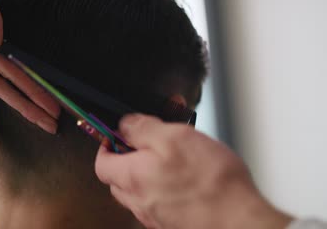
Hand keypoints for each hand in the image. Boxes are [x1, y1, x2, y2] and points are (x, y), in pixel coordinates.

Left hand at [95, 114, 292, 228]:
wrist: (240, 223)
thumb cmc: (212, 183)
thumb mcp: (174, 137)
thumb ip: (142, 128)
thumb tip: (125, 124)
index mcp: (132, 177)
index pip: (102, 162)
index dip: (108, 144)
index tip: (119, 134)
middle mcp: (139, 201)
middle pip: (118, 178)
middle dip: (128, 157)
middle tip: (147, 143)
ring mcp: (155, 215)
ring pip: (139, 191)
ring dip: (148, 172)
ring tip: (172, 158)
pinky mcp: (172, 223)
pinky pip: (159, 202)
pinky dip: (165, 188)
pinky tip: (185, 179)